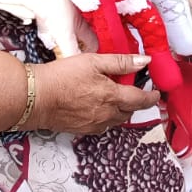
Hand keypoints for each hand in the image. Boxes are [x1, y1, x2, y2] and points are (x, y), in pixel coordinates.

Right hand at [36, 53, 161, 135]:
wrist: (35, 98)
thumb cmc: (62, 77)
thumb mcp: (94, 61)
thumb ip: (121, 62)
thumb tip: (144, 62)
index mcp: (113, 97)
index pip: (141, 100)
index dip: (151, 97)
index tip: (156, 93)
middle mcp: (106, 115)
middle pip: (130, 111)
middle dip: (136, 102)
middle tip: (135, 90)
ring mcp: (94, 124)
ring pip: (116, 120)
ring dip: (122, 110)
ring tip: (117, 97)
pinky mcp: (82, 130)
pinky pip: (102, 125)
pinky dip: (107, 117)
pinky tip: (99, 107)